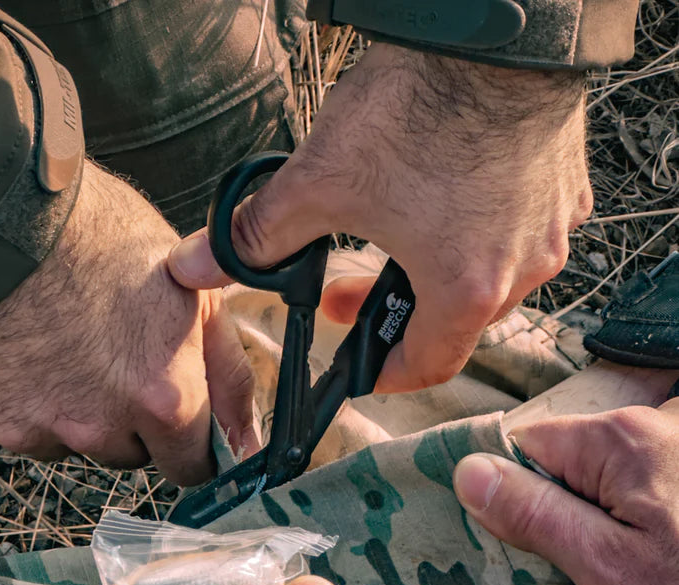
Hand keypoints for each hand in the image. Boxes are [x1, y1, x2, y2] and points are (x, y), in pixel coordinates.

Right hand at [0, 161, 257, 485]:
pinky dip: (21, 399)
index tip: (176, 415)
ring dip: (74, 410)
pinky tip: (21, 347)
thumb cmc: (98, 238)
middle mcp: (99, 428)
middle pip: (129, 455)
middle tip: (113, 354)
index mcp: (162, 401)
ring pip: (71, 442)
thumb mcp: (194, 295)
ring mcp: (35, 429)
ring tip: (62, 342)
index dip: (186, 441)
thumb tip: (246, 442)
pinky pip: (15, 427)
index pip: (189, 468)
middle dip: (130, 421)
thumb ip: (228, 378)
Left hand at [168, 44, 591, 391]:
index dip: (385, 373)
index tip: (357, 362)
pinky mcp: (564, 188)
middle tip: (345, 294)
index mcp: (465, 290)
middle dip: (392, 316)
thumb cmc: (418, 107)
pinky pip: (519, 233)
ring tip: (391, 240)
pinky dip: (478, 234)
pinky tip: (445, 202)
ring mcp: (549, 227)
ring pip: (487, 278)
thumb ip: (256, 237)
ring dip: (433, 275)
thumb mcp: (319, 184)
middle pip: (452, 324)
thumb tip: (197, 266)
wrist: (490, 28)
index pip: (428, 366)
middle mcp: (520, 269)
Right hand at [452, 399, 678, 584]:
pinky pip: (638, 492)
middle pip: (566, 460)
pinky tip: (654, 567)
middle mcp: (658, 428)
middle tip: (577, 569)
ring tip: (624, 574)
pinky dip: (631, 527)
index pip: (527, 446)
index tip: (524, 545)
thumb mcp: (608, 571)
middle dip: (556, 512)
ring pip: (602, 480)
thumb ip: (535, 515)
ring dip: (594, 524)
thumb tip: (467, 470)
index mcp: (622, 440)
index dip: (512, 494)